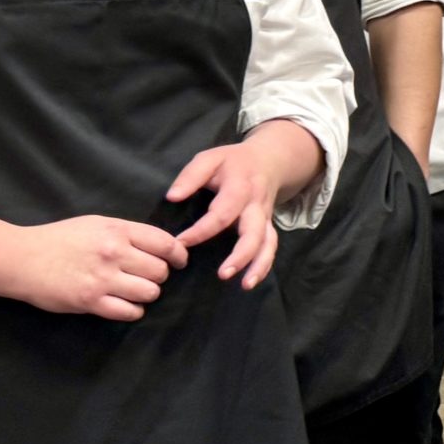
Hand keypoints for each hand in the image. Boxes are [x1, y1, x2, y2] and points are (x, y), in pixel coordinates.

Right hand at [7, 215, 187, 320]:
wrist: (20, 258)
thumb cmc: (60, 239)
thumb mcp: (97, 224)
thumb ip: (128, 233)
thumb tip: (162, 245)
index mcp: (117, 230)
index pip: (165, 244)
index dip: (178, 255)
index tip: (178, 261)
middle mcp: (114, 253)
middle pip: (161, 271)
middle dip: (159, 276)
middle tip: (147, 277)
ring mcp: (102, 278)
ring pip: (150, 292)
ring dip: (147, 294)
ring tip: (135, 291)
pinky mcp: (90, 301)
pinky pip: (129, 312)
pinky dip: (133, 311)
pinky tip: (125, 305)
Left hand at [165, 125, 310, 287]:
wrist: (270, 160)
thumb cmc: (232, 162)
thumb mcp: (210, 158)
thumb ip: (191, 176)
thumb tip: (172, 197)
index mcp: (240, 187)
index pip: (222, 213)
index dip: (201, 231)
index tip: (180, 244)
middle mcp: (256, 206)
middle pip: (253, 232)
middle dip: (241, 255)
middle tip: (223, 274)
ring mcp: (265, 218)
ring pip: (267, 243)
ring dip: (258, 265)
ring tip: (245, 285)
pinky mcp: (268, 227)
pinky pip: (271, 247)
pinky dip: (264, 266)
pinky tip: (250, 282)